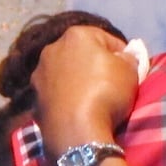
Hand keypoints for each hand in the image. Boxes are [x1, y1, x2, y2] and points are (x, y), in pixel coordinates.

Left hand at [31, 24, 139, 156]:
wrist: (76, 130)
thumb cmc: (106, 92)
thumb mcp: (131, 72)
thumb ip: (128, 59)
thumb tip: (124, 57)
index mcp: (77, 35)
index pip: (107, 39)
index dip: (122, 55)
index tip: (129, 71)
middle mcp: (52, 48)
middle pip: (81, 54)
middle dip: (94, 65)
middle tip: (110, 84)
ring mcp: (39, 73)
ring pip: (64, 72)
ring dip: (76, 80)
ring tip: (90, 99)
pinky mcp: (34, 97)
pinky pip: (55, 93)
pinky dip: (65, 98)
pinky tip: (75, 110)